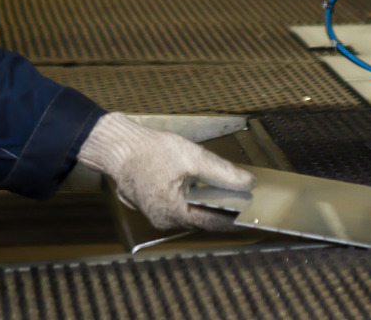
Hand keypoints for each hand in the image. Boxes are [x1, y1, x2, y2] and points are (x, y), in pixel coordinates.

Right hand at [77, 112, 255, 231]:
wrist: (117, 146)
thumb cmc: (150, 150)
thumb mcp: (191, 156)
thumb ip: (221, 171)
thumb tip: (248, 183)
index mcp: (175, 212)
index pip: (213, 222)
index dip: (235, 218)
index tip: (253, 214)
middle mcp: (164, 220)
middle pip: (201, 220)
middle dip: (222, 210)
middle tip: (243, 200)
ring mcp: (155, 214)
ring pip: (189, 214)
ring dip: (206, 205)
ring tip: (226, 193)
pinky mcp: (150, 205)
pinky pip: (177, 207)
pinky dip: (191, 200)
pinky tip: (200, 187)